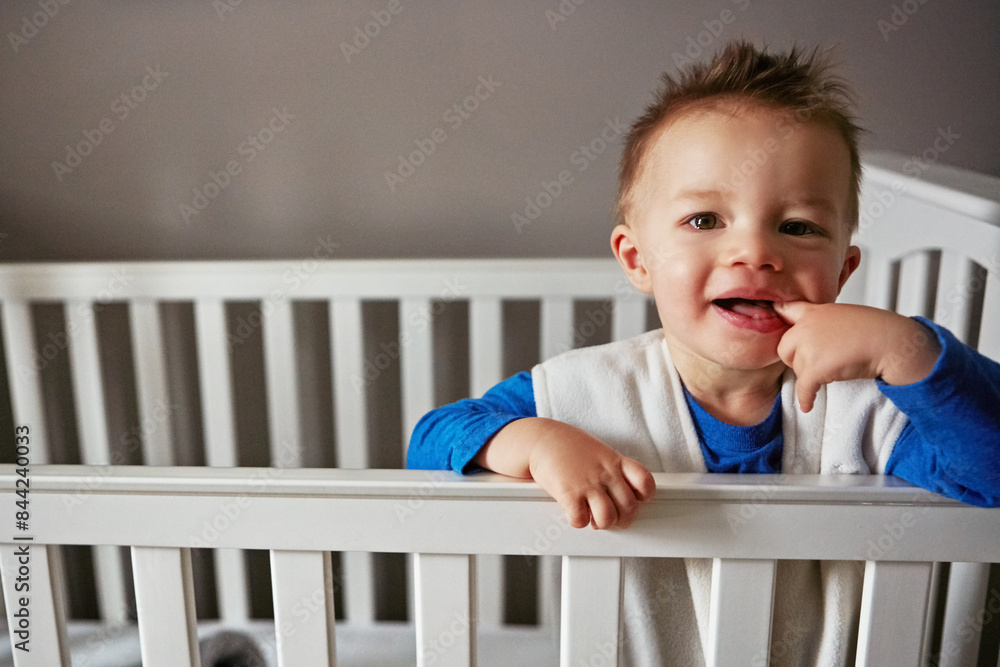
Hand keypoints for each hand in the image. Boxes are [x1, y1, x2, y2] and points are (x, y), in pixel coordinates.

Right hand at [476, 418, 655, 528]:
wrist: (541, 439)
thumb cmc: (569, 446)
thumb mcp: (599, 451)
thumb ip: (614, 469)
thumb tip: (623, 491)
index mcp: (616, 462)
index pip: (645, 482)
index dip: (644, 496)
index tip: (635, 498)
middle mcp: (605, 473)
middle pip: (629, 508)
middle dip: (622, 519)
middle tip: (612, 516)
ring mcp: (588, 484)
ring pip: (608, 518)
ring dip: (601, 523)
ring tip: (593, 517)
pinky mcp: (568, 494)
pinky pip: (581, 520)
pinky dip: (578, 522)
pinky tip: (574, 512)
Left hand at [773, 301, 940, 411]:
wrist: (891, 342)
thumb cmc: (877, 330)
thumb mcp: (846, 315)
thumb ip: (826, 323)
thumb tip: (821, 339)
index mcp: (816, 311)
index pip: (786, 309)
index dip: (776, 315)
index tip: (768, 317)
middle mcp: (807, 327)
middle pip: (784, 348)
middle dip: (796, 359)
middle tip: (814, 364)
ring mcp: (809, 347)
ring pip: (798, 369)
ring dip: (811, 375)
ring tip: (835, 371)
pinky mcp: (814, 368)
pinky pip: (804, 388)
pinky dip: (805, 399)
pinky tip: (807, 406)